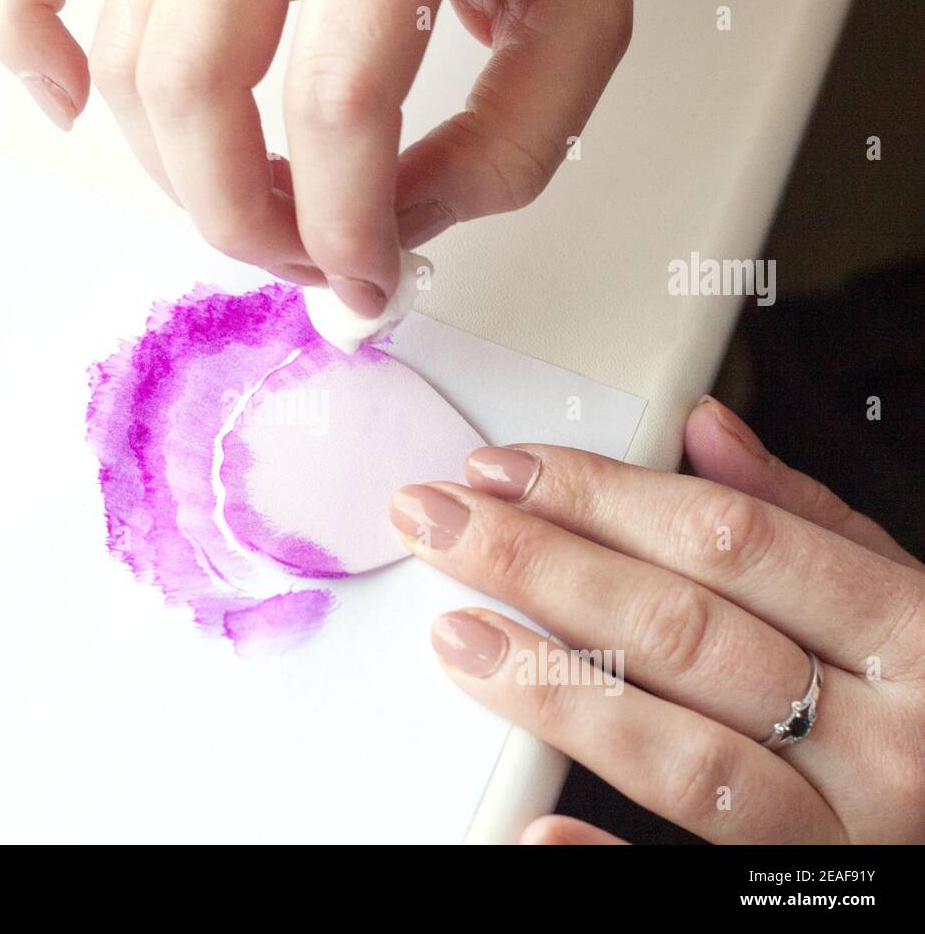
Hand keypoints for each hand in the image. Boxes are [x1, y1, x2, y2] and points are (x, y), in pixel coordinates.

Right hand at [0, 0, 631, 313]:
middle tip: (296, 257)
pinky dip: (29, 44)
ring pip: (127, 57)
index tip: (363, 282)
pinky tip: (71, 106)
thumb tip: (393, 233)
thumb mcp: (577, 8)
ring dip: (174, 170)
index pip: (336, 108)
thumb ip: (510, 141)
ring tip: (248, 195)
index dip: (343, 229)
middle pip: (195, 88)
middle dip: (241, 218)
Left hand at [389, 396, 924, 843]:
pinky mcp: (796, 901)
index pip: (728, 541)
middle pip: (682, 632)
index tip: (503, 472)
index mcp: (911, 637)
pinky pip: (686, 884)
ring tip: (458, 635)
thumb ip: (805, 518)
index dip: (599, 497)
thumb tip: (705, 432)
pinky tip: (535, 827)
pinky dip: (605, 861)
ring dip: (552, 688)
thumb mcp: (902, 598)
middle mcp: (886, 741)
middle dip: (542, 566)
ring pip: (678, 754)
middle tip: (442, 526)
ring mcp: (842, 835)